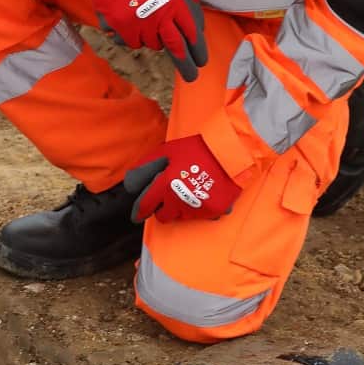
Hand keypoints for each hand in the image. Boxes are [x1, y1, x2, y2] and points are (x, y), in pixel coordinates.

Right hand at [89, 0, 207, 82]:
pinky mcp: (123, 29)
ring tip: (145, 20)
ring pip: (153, 45)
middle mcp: (159, 14)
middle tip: (192, 76)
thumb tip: (199, 26)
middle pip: (177, 48)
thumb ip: (186, 1)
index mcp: (174, 2)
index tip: (202, 61)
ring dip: (152, 39)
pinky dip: (133, 37)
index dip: (198, 50)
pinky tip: (129, 21)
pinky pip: (133, 43)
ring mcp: (140, 23)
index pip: (192, 32)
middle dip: (186, 65)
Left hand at [124, 135, 240, 223]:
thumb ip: (146, 168)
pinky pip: (201, 216)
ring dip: (180, 207)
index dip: (139, 211)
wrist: (233, 151)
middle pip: (163, 216)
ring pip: (181, 217)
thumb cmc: (198, 148)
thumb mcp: (167, 152)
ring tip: (190, 188)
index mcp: (165, 186)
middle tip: (169, 194)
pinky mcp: (214, 212)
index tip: (138, 214)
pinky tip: (204, 192)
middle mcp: (179, 202)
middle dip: (163, 207)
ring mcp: (198, 209)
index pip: (145, 206)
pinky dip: (200, 207)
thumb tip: (131, 184)